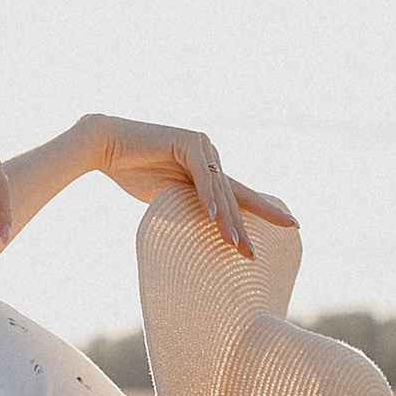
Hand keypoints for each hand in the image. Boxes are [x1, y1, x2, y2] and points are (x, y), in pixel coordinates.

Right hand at [85, 118, 293, 255]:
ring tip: (237, 246)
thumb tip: (207, 234)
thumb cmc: (131, 171)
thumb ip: (191, 207)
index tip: (292, 226)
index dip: (264, 211)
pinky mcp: (188, 142)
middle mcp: (210, 154)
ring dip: (227, 220)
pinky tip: (214, 217)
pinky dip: (207, 197)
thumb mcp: (168, 197)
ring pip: (220, 189)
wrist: (103, 147)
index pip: (239, 195)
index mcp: (207, 169)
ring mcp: (201, 145)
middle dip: (247, 226)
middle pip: (233, 196)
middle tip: (258, 253)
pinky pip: (201, 175)